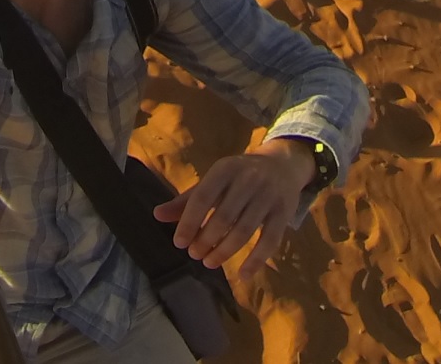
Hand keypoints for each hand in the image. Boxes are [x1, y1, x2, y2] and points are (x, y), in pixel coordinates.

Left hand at [154, 142, 311, 274]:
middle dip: (206, 240)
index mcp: (225, 169)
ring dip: (225, 251)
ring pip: (244, 230)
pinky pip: (270, 241)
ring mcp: (268, 196)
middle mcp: (248, 180)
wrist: (282, 165)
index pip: (202, 198)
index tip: (179, 243)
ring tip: (210, 262)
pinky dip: (256, 260)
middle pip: (223, 217)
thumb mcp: (214, 180)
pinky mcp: (284, 213)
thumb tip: (157, 215)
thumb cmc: (240, 176)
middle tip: (194, 255)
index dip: (189, 222)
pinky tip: (243, 275)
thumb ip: (187, 200)